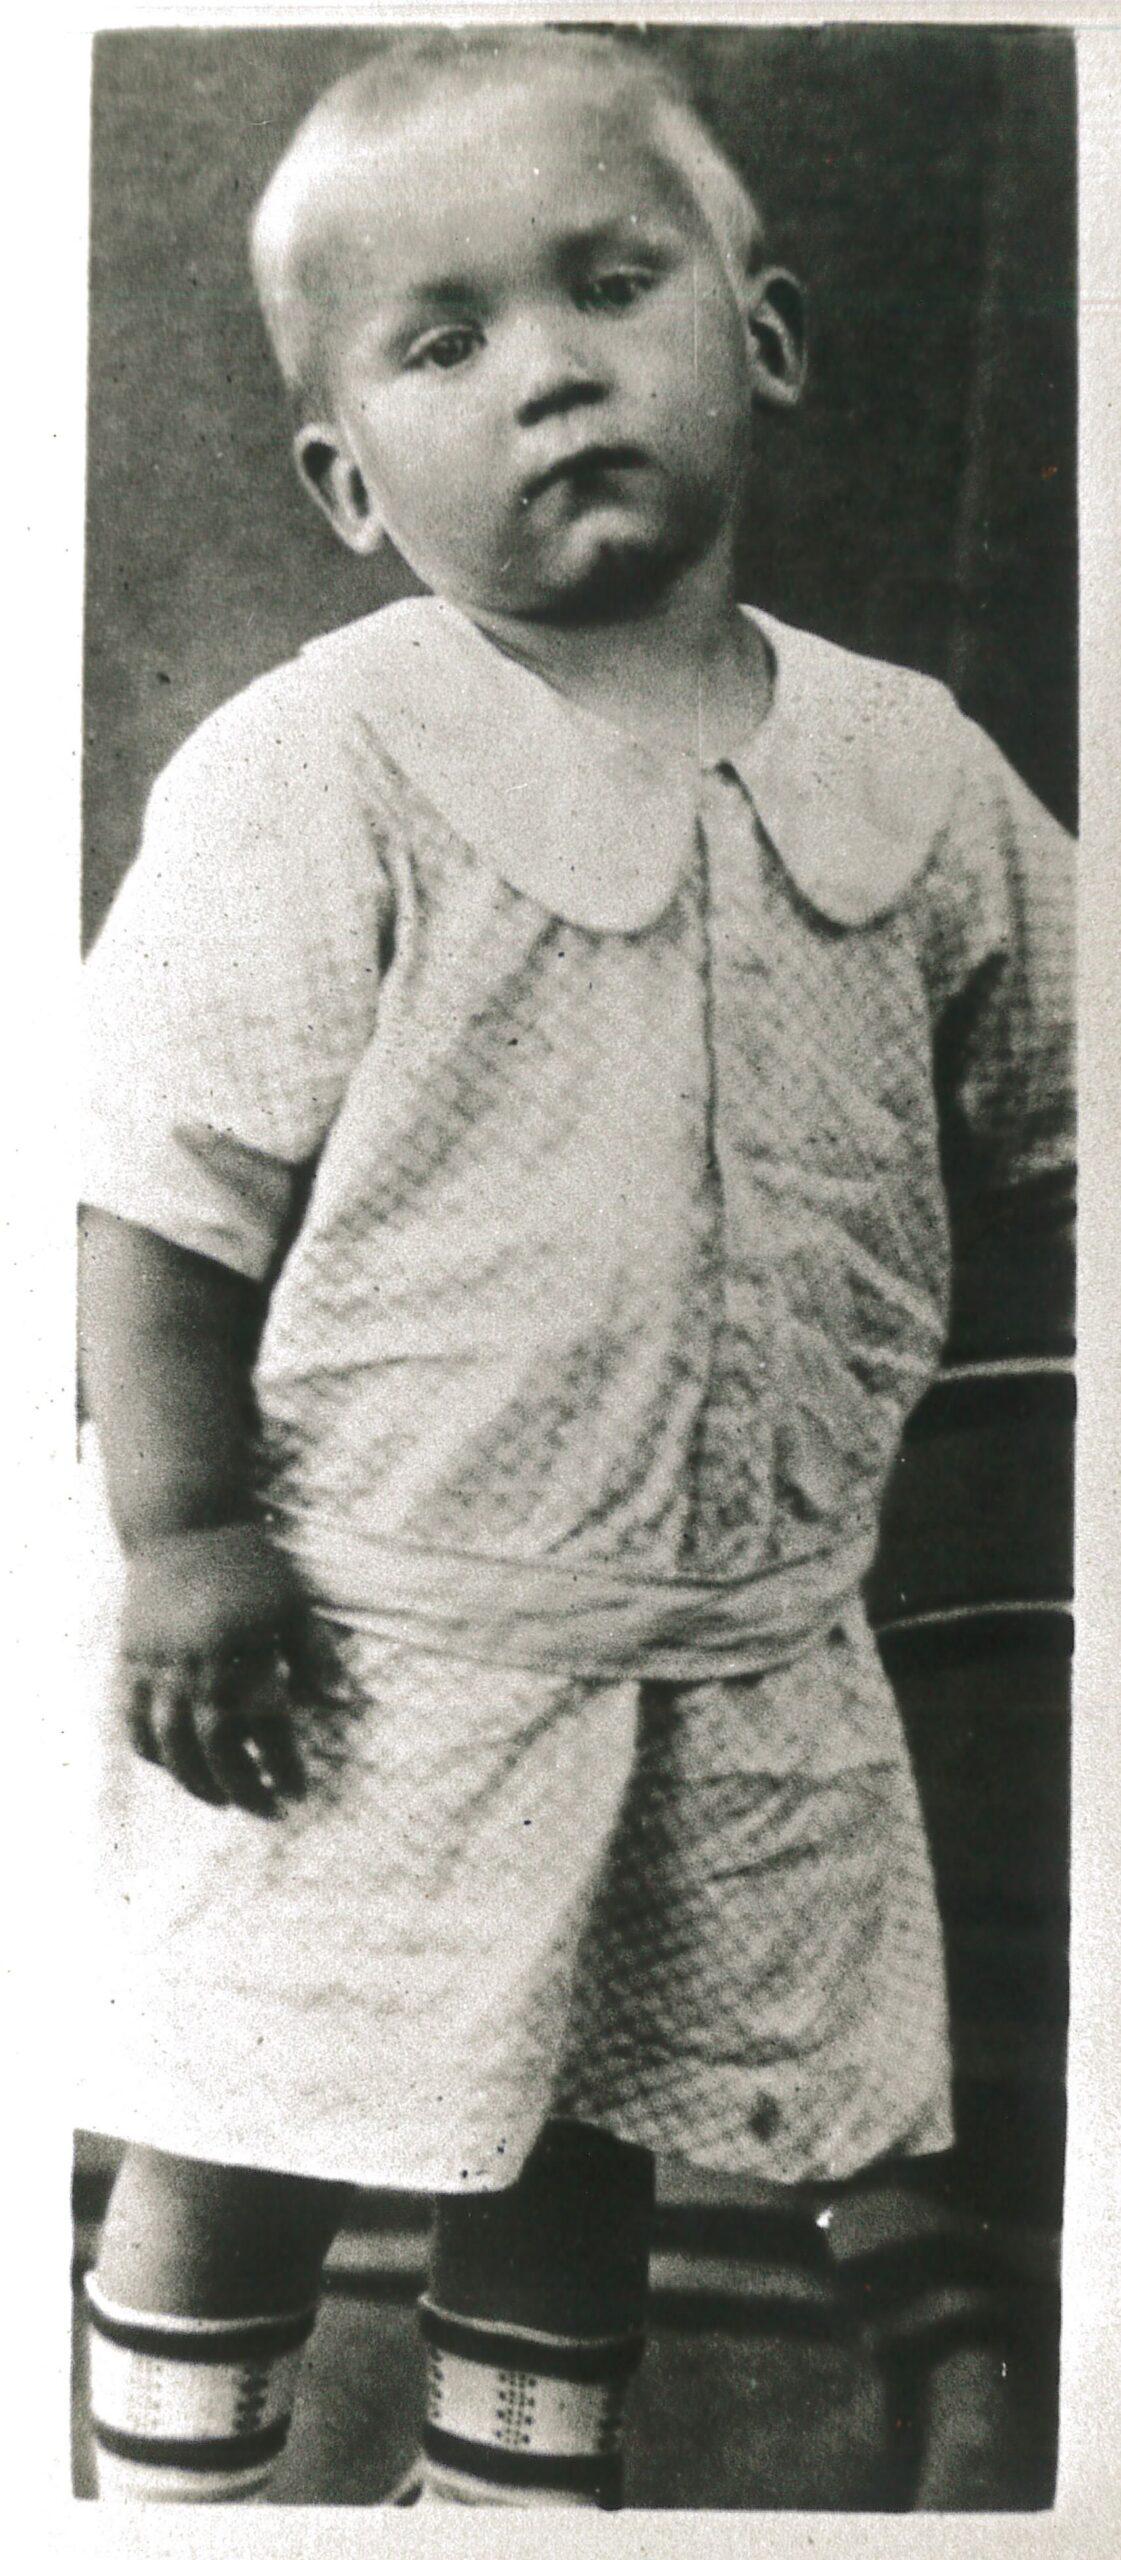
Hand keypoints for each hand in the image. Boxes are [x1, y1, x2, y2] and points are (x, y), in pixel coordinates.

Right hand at [116, 1522, 308, 1816]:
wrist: (184, 1524)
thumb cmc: (251, 1564)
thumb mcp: (294, 1603)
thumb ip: (316, 1655)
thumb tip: (345, 1701)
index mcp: (244, 1651)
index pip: (266, 1727)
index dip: (284, 1766)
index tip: (300, 1791)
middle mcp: (197, 1664)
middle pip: (215, 1747)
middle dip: (244, 1788)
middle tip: (270, 1811)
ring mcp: (157, 1665)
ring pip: (169, 1743)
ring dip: (196, 1781)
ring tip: (224, 1802)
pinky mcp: (130, 1661)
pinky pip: (132, 1720)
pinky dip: (151, 1752)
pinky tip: (175, 1767)